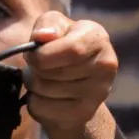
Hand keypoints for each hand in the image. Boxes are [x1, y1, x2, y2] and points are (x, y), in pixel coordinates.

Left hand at [24, 12, 117, 130]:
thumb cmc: (61, 46)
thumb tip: (42, 36)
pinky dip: (36, 103)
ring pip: (46, 91)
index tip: (32, 55)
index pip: (72, 50)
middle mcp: (106, 65)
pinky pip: (44, 109)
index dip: (43, 55)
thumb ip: (47, 24)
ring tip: (43, 80)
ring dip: (33, 86)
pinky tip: (46, 96)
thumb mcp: (53, 26)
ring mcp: (98, 92)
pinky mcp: (85, 113)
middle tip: (38, 68)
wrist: (76, 82)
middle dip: (35, 70)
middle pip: (55, 72)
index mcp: (97, 37)